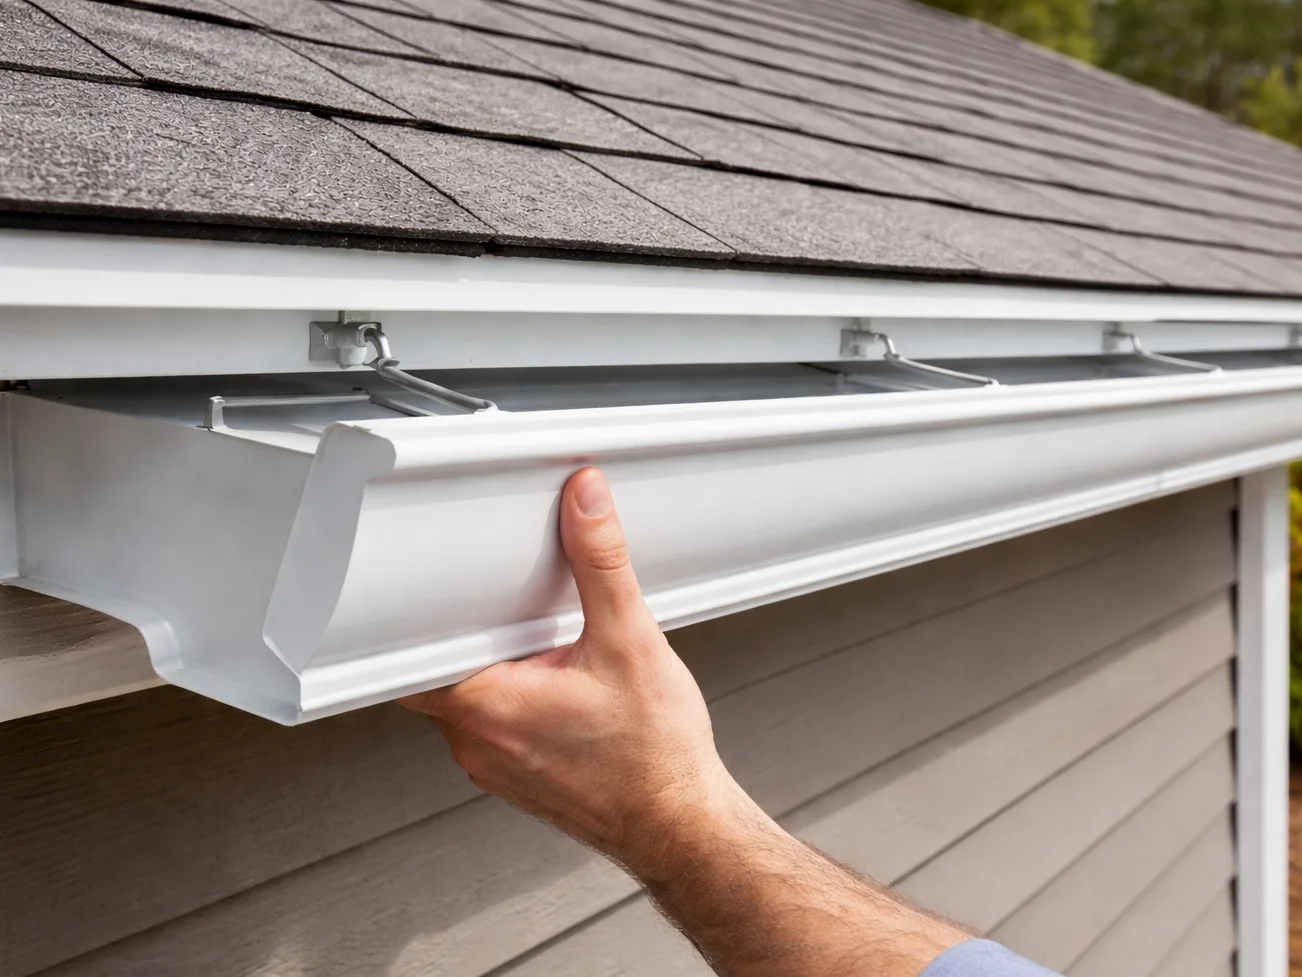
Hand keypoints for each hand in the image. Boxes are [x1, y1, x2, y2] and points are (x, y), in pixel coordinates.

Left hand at [400, 466, 746, 874]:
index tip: (434, 582)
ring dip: (498, 662)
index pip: (404, 654)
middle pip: (438, 666)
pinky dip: (516, 693)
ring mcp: (493, 764)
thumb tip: (585, 505)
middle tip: (515, 603)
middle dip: (474, 627)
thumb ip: (601, 563)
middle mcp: (476, 742)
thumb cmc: (655, 759)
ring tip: (548, 644)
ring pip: (467, 694)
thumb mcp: (632, 640)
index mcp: (486, 707)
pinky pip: (493, 721)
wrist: (681, 826)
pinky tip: (561, 684)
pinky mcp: (515, 773)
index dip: (415, 611)